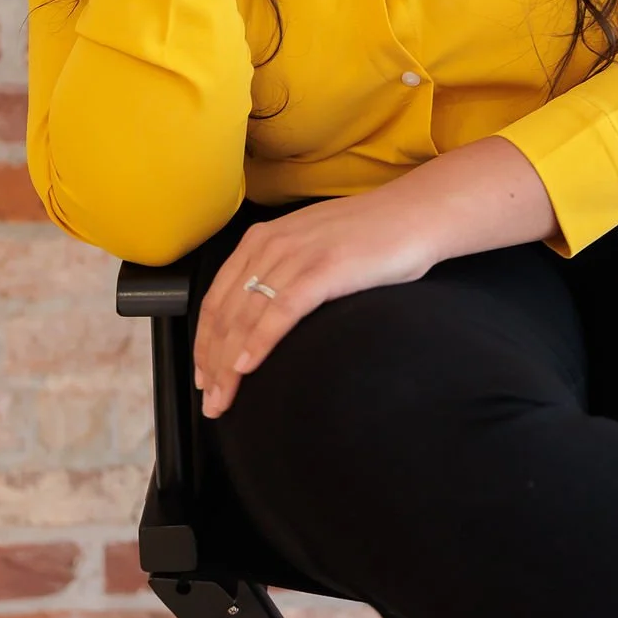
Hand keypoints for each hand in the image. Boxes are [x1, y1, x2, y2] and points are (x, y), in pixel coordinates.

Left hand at [193, 191, 434, 418]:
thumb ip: (282, 270)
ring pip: (247, 317)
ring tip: (223, 398)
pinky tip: (246, 367)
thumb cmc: (369, 237)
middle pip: (226, 313)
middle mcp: (272, 244)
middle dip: (212, 363)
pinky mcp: (324, 269)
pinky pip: (281, 311)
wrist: (415, 215)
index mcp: (263, 239)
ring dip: (228, 364)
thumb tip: (260, 316)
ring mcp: (298, 255)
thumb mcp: (310, 244)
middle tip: (211, 402)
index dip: (203, 342)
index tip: (202, 378)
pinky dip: (258, 342)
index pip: (218, 298)